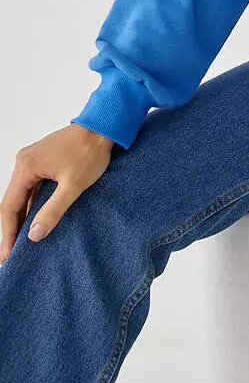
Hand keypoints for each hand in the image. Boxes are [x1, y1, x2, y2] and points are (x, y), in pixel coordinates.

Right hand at [0, 124, 114, 262]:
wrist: (103, 126)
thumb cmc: (90, 152)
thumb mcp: (73, 185)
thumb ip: (52, 211)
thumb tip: (33, 235)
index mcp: (26, 167)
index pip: (9, 207)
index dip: (8, 233)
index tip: (7, 256)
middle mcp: (24, 162)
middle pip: (12, 202)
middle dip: (12, 228)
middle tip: (12, 255)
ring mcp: (33, 160)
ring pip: (22, 195)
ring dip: (22, 217)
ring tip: (21, 242)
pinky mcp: (43, 161)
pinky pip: (32, 187)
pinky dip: (32, 204)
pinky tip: (34, 219)